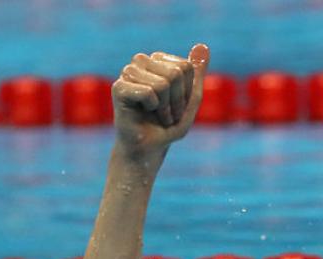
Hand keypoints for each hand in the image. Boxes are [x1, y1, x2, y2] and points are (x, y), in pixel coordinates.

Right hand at [111, 43, 207, 159]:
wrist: (148, 148)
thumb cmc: (168, 125)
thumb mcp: (191, 98)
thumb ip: (197, 72)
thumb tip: (203, 45)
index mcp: (158, 59)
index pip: (186, 67)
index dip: (186, 93)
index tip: (177, 106)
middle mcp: (141, 61)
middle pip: (176, 74)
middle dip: (177, 100)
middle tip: (167, 113)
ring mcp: (128, 72)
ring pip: (163, 84)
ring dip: (166, 107)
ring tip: (157, 114)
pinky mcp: (118, 87)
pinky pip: (149, 93)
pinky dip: (153, 109)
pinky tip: (144, 113)